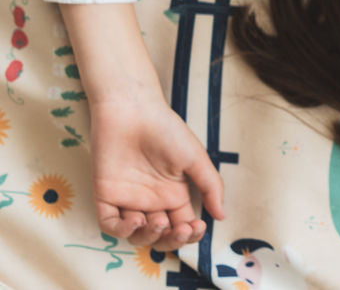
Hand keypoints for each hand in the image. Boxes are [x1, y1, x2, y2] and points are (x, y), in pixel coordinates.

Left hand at [89, 96, 225, 251]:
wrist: (133, 112)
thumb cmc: (167, 131)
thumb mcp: (196, 158)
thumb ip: (211, 186)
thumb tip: (222, 216)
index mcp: (174, 194)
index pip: (183, 225)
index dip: (191, 234)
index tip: (198, 226)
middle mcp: (152, 201)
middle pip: (161, 236)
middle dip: (171, 240)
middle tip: (179, 229)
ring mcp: (128, 200)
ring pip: (136, 236)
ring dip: (148, 237)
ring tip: (156, 222)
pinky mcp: (106, 196)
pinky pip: (110, 224)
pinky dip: (122, 230)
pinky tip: (135, 219)